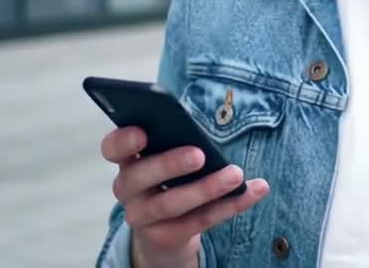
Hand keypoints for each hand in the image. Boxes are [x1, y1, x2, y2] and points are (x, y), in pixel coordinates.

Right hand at [101, 126, 270, 267]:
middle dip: (169, 164)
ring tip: (236, 174)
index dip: (123, 140)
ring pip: (172, 204)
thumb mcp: (165, 158)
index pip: (113, 148)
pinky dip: (232, 205)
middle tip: (199, 154)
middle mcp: (128, 189)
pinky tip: (255, 190)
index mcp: (127, 161)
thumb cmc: (169, 179)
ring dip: (208, 188)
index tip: (142, 132)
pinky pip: (201, 221)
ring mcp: (143, 217)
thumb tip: (198, 136)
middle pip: (141, 177)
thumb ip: (173, 143)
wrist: (163, 230)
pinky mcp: (166, 236)